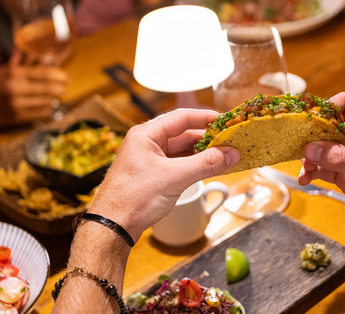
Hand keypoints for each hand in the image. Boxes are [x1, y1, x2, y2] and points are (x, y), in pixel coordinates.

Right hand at [5, 53, 67, 122]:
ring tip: (56, 95)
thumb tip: (48, 57)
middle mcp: (16, 89)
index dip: (59, 75)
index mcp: (14, 74)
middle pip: (49, 89)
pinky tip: (47, 105)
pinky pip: (39, 114)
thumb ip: (26, 64)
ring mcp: (15, 105)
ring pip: (46, 102)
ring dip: (54, 99)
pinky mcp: (14, 118)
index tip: (65, 77)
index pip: (45, 74)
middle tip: (65, 87)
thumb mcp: (6, 69)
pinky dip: (46, 109)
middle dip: (61, 88)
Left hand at [87, 108, 239, 241]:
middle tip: (231, 142)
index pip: (181, 117)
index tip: (226, 121)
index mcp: (146, 134)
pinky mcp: (152, 176)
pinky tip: (210, 169)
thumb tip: (232, 154)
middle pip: (183, 134)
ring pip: (182, 151)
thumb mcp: (174, 178)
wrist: (112, 227)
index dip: (205, 118)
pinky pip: (178, 165)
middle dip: (208, 139)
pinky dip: (194, 166)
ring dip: (203, 154)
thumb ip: (206, 164)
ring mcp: (149, 160)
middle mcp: (147, 143)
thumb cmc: (134, 198)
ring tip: (226, 157)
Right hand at [298, 92, 344, 275]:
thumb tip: (311, 149)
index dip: (327, 108)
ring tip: (304, 167)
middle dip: (312, 134)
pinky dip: (312, 173)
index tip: (309, 120)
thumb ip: (341, 157)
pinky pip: (323, 170)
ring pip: (322, 149)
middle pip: (329, 126)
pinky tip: (305, 179)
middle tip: (298, 144)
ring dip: (310, 156)